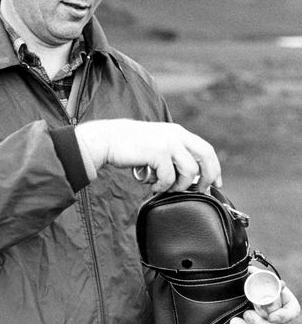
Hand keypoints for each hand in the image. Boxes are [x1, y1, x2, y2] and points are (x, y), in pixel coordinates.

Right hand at [75, 119, 221, 192]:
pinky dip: (161, 186)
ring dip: (179, 185)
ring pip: (189, 171)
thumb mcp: (156, 144)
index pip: (206, 149)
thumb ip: (171, 154)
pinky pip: (169, 178)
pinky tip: (151, 186)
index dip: (214, 167)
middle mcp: (176, 135)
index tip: (215, 183)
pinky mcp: (158, 152)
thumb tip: (186, 177)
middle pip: (206, 156)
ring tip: (165, 187)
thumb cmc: (129, 146)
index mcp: (177, 132)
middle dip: (208, 177)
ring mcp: (168, 143)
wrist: (107, 140)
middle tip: (201, 191)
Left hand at [229, 277, 299, 323]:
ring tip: (235, 323)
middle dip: (259, 323)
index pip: (292, 312)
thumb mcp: (257, 278)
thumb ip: (259, 276)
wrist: (245, 296)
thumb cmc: (255, 285)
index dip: (282, 316)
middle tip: (246, 314)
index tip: (270, 316)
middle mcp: (282, 319)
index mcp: (287, 303)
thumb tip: (258, 274)